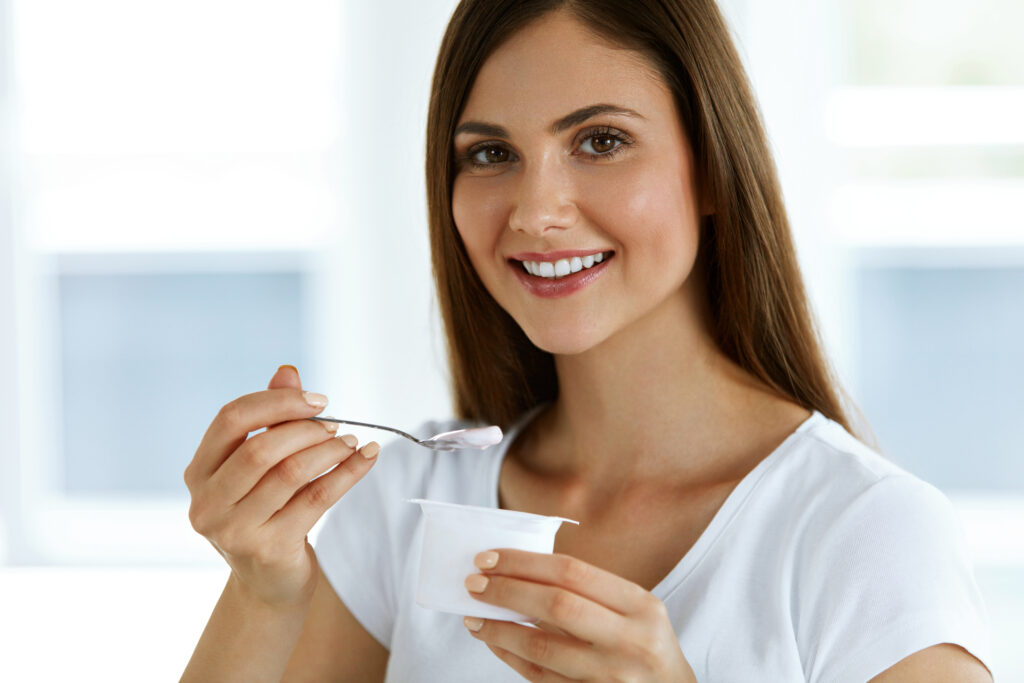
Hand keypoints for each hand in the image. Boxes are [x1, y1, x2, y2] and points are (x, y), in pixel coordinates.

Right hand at [184, 365, 379, 608]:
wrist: (270, 582)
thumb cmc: (266, 511)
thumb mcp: (262, 465)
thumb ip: (270, 418)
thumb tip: (287, 372)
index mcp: (199, 472)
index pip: (230, 420)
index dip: (276, 403)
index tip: (317, 400)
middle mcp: (207, 502)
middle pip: (260, 448)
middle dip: (306, 429)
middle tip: (336, 425)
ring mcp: (234, 530)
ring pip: (290, 473)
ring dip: (329, 450)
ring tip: (352, 441)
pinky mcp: (269, 548)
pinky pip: (316, 499)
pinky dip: (347, 473)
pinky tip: (366, 458)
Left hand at [462, 549, 695, 681]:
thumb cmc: (645, 645)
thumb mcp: (635, 612)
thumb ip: (588, 593)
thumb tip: (519, 572)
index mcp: (640, 605)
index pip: (572, 572)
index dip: (524, 562)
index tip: (489, 558)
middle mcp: (630, 639)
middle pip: (556, 604)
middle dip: (507, 590)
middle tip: (474, 582)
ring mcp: (611, 675)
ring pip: (543, 647)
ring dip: (500, 629)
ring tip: (474, 616)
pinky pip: (541, 677)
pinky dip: (511, 656)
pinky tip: (494, 642)